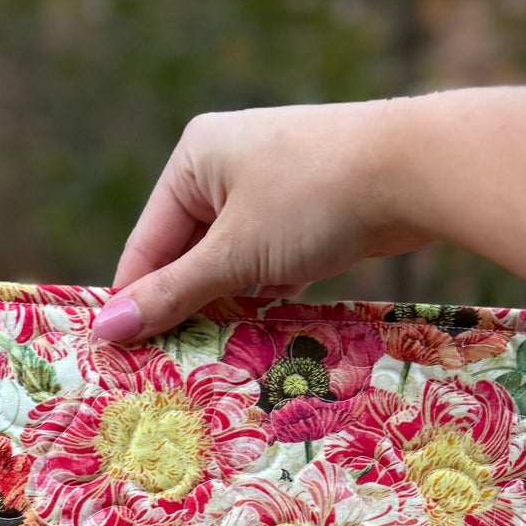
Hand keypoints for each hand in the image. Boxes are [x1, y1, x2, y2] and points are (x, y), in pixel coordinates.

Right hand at [93, 101, 433, 342]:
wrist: (421, 170)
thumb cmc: (316, 200)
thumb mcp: (237, 254)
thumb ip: (174, 294)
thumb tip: (105, 330)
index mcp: (195, 158)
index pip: (147, 243)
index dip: (135, 301)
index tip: (121, 358)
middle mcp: (227, 162)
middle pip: (189, 251)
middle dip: (187, 305)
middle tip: (172, 367)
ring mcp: (272, 182)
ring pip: (234, 259)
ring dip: (230, 304)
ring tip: (217, 356)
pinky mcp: (311, 206)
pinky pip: (271, 258)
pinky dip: (267, 291)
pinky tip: (265, 331)